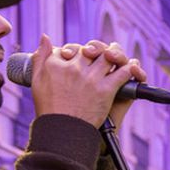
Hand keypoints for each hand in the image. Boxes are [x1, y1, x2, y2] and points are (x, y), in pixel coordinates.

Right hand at [27, 35, 146, 129]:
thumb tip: (45, 37)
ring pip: (107, 57)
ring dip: (115, 55)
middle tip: (101, 55)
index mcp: (56, 65)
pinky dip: (130, 68)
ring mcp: (90, 78)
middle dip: (97, 50)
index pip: (71, 49)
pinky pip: (122, 73)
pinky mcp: (104, 89)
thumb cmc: (49, 109)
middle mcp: (74, 68)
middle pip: (90, 50)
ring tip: (117, 57)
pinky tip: (132, 68)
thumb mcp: (37, 80)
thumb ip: (41, 57)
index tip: (80, 58)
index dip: (77, 52)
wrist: (62, 132)